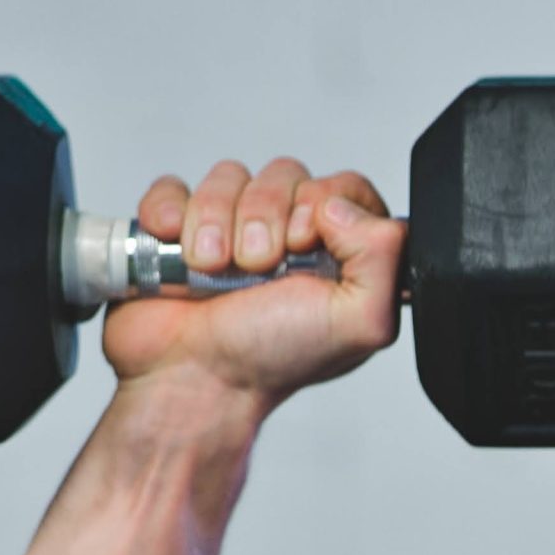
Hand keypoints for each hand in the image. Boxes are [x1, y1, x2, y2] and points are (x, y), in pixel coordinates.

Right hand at [101, 158, 403, 415]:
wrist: (194, 379)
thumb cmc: (272, 360)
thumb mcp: (359, 323)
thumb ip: (384, 260)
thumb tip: (346, 207)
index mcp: (340, 256)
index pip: (345, 189)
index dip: (322, 205)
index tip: (303, 246)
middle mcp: (290, 238)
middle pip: (286, 175)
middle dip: (265, 218)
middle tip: (258, 268)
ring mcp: (233, 229)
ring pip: (229, 177)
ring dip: (215, 222)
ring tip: (213, 270)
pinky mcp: (181, 227)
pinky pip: (174, 187)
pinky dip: (170, 214)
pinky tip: (177, 252)